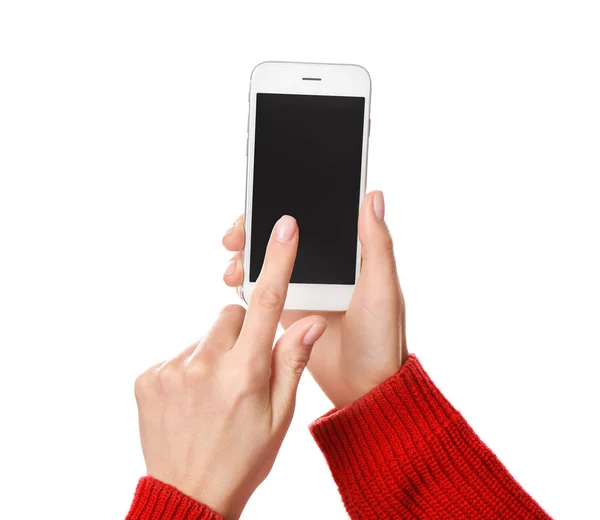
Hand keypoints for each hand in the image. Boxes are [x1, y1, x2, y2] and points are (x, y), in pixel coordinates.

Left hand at [135, 216, 326, 519]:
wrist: (189, 495)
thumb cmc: (243, 458)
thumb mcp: (280, 417)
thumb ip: (291, 363)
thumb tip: (308, 324)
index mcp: (245, 374)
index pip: (267, 305)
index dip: (277, 261)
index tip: (283, 227)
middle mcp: (205, 366)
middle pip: (230, 315)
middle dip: (242, 333)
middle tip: (243, 371)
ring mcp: (172, 370)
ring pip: (204, 337)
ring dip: (214, 353)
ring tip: (214, 393)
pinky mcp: (148, 377)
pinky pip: (178, 354)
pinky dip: (188, 368)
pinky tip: (191, 400)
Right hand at [222, 191, 407, 409]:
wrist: (364, 387)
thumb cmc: (382, 337)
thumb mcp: (382, 288)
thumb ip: (376, 244)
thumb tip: (373, 196)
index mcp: (346, 252)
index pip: (311, 216)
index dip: (283, 203)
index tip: (260, 203)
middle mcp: (322, 263)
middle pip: (280, 234)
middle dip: (252, 228)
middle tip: (235, 238)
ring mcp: (302, 285)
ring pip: (266, 257)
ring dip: (244, 254)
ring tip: (234, 267)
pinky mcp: (287, 307)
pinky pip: (261, 287)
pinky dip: (245, 280)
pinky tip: (235, 283)